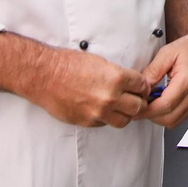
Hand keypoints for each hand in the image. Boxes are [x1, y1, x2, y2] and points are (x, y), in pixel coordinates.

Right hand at [33, 48, 151, 128]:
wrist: (44, 75)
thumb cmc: (68, 64)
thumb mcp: (100, 62)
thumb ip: (117, 75)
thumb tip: (129, 83)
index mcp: (116, 78)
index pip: (142, 86)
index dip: (143, 87)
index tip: (141, 88)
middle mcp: (110, 96)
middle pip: (138, 107)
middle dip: (139, 102)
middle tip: (135, 99)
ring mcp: (99, 111)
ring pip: (125, 120)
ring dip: (125, 114)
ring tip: (120, 107)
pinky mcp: (87, 121)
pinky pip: (105, 124)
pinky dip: (107, 118)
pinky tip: (102, 110)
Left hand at [134, 29, 187, 128]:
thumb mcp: (167, 53)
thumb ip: (153, 71)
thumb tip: (141, 86)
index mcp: (187, 81)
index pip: (165, 106)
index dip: (147, 110)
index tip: (136, 107)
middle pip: (168, 118)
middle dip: (150, 115)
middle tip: (139, 105)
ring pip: (173, 122)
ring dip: (158, 117)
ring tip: (150, 103)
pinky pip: (179, 118)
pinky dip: (167, 115)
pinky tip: (160, 103)